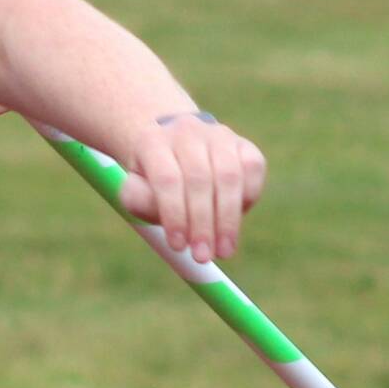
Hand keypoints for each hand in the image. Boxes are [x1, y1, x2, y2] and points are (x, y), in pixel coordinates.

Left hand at [118, 112, 265, 263]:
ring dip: (228, 220)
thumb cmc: (152, 178)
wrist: (174, 146)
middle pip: (199, 179)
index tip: (177, 246)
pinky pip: (252, 171)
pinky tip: (233, 223)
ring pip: (229, 176)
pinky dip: (247, 200)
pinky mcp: (244, 145)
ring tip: (223, 251)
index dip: (174, 215)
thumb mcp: (136, 190)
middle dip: (202, 224)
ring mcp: (219, 135)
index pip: (167, 179)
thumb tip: (173, 223)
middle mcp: (187, 131)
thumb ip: (141, 203)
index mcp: (153, 140)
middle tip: (202, 257)